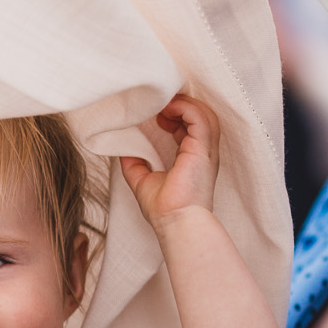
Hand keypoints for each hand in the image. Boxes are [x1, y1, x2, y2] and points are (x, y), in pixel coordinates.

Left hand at [120, 95, 221, 225]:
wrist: (174, 222)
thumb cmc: (165, 210)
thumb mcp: (143, 181)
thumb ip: (134, 165)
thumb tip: (122, 151)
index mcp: (192, 158)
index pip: (190, 128)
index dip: (176, 116)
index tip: (157, 114)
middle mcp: (202, 153)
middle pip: (200, 117)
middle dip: (181, 106)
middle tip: (159, 105)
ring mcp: (205, 151)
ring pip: (204, 114)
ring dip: (183, 104)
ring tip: (163, 105)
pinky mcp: (203, 149)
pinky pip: (200, 118)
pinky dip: (184, 108)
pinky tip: (167, 110)